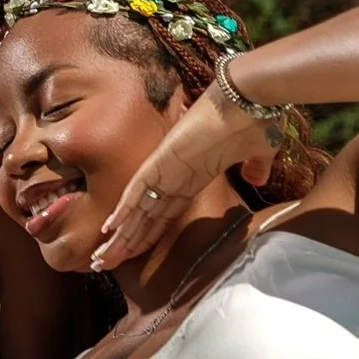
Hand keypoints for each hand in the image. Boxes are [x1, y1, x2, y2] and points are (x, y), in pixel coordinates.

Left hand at [94, 81, 278, 269]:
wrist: (251, 95)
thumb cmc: (256, 119)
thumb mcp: (259, 152)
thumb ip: (255, 167)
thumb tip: (257, 179)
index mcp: (192, 175)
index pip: (163, 212)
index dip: (146, 234)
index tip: (131, 251)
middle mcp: (174, 174)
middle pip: (144, 216)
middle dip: (125, 242)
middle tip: (101, 264)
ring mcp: (167, 167)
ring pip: (137, 209)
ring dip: (120, 235)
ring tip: (99, 259)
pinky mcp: (164, 159)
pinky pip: (141, 189)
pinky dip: (125, 209)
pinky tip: (109, 228)